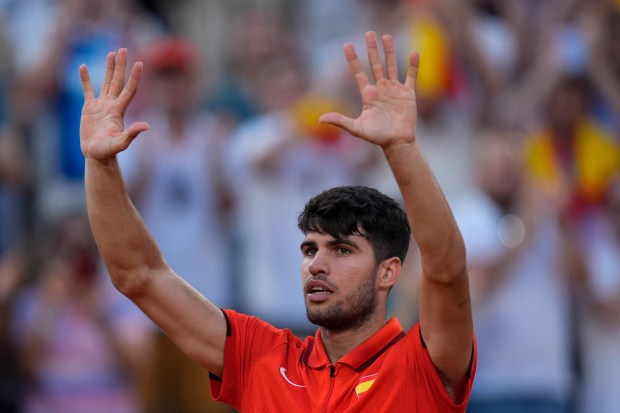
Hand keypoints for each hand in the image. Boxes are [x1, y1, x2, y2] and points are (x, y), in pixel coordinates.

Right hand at [79, 48, 148, 161]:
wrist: (96, 156)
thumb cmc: (108, 151)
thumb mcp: (120, 143)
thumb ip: (132, 134)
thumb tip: (147, 126)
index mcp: (119, 111)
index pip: (129, 90)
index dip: (134, 77)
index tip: (140, 63)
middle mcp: (112, 105)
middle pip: (118, 81)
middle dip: (121, 66)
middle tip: (124, 49)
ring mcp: (101, 106)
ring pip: (106, 82)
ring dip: (109, 68)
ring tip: (112, 53)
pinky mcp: (89, 108)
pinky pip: (87, 90)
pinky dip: (86, 79)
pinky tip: (84, 67)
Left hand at [319, 32, 418, 148]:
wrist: (397, 143)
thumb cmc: (377, 137)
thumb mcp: (357, 128)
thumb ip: (340, 121)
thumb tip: (320, 119)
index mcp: (368, 94)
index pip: (358, 73)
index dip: (352, 59)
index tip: (347, 45)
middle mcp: (380, 89)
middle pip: (375, 64)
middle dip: (372, 49)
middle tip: (369, 33)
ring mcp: (394, 90)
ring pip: (391, 66)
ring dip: (389, 52)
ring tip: (386, 37)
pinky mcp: (408, 94)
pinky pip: (410, 76)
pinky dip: (413, 65)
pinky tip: (414, 53)